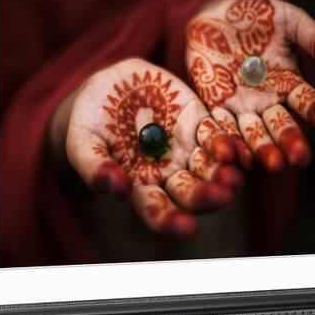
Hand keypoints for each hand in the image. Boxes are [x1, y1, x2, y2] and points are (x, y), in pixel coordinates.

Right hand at [58, 58, 242, 237]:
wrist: (108, 86)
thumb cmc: (90, 122)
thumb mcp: (82, 143)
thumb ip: (95, 168)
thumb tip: (119, 191)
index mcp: (140, 184)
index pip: (157, 209)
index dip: (171, 220)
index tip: (186, 228)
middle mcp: (168, 170)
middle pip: (191, 191)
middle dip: (205, 196)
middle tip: (219, 197)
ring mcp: (185, 146)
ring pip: (209, 166)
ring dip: (222, 173)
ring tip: (231, 177)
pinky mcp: (196, 119)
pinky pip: (215, 133)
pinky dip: (225, 142)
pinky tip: (232, 149)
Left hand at [186, 0, 314, 170]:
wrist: (215, 16)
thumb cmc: (254, 17)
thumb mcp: (286, 20)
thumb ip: (309, 35)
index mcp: (288, 82)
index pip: (307, 101)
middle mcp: (267, 99)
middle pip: (281, 125)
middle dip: (290, 142)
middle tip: (298, 158)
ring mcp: (241, 105)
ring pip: (253, 132)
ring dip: (262, 148)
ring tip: (272, 162)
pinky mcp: (215, 104)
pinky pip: (222, 124)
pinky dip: (228, 139)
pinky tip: (236, 154)